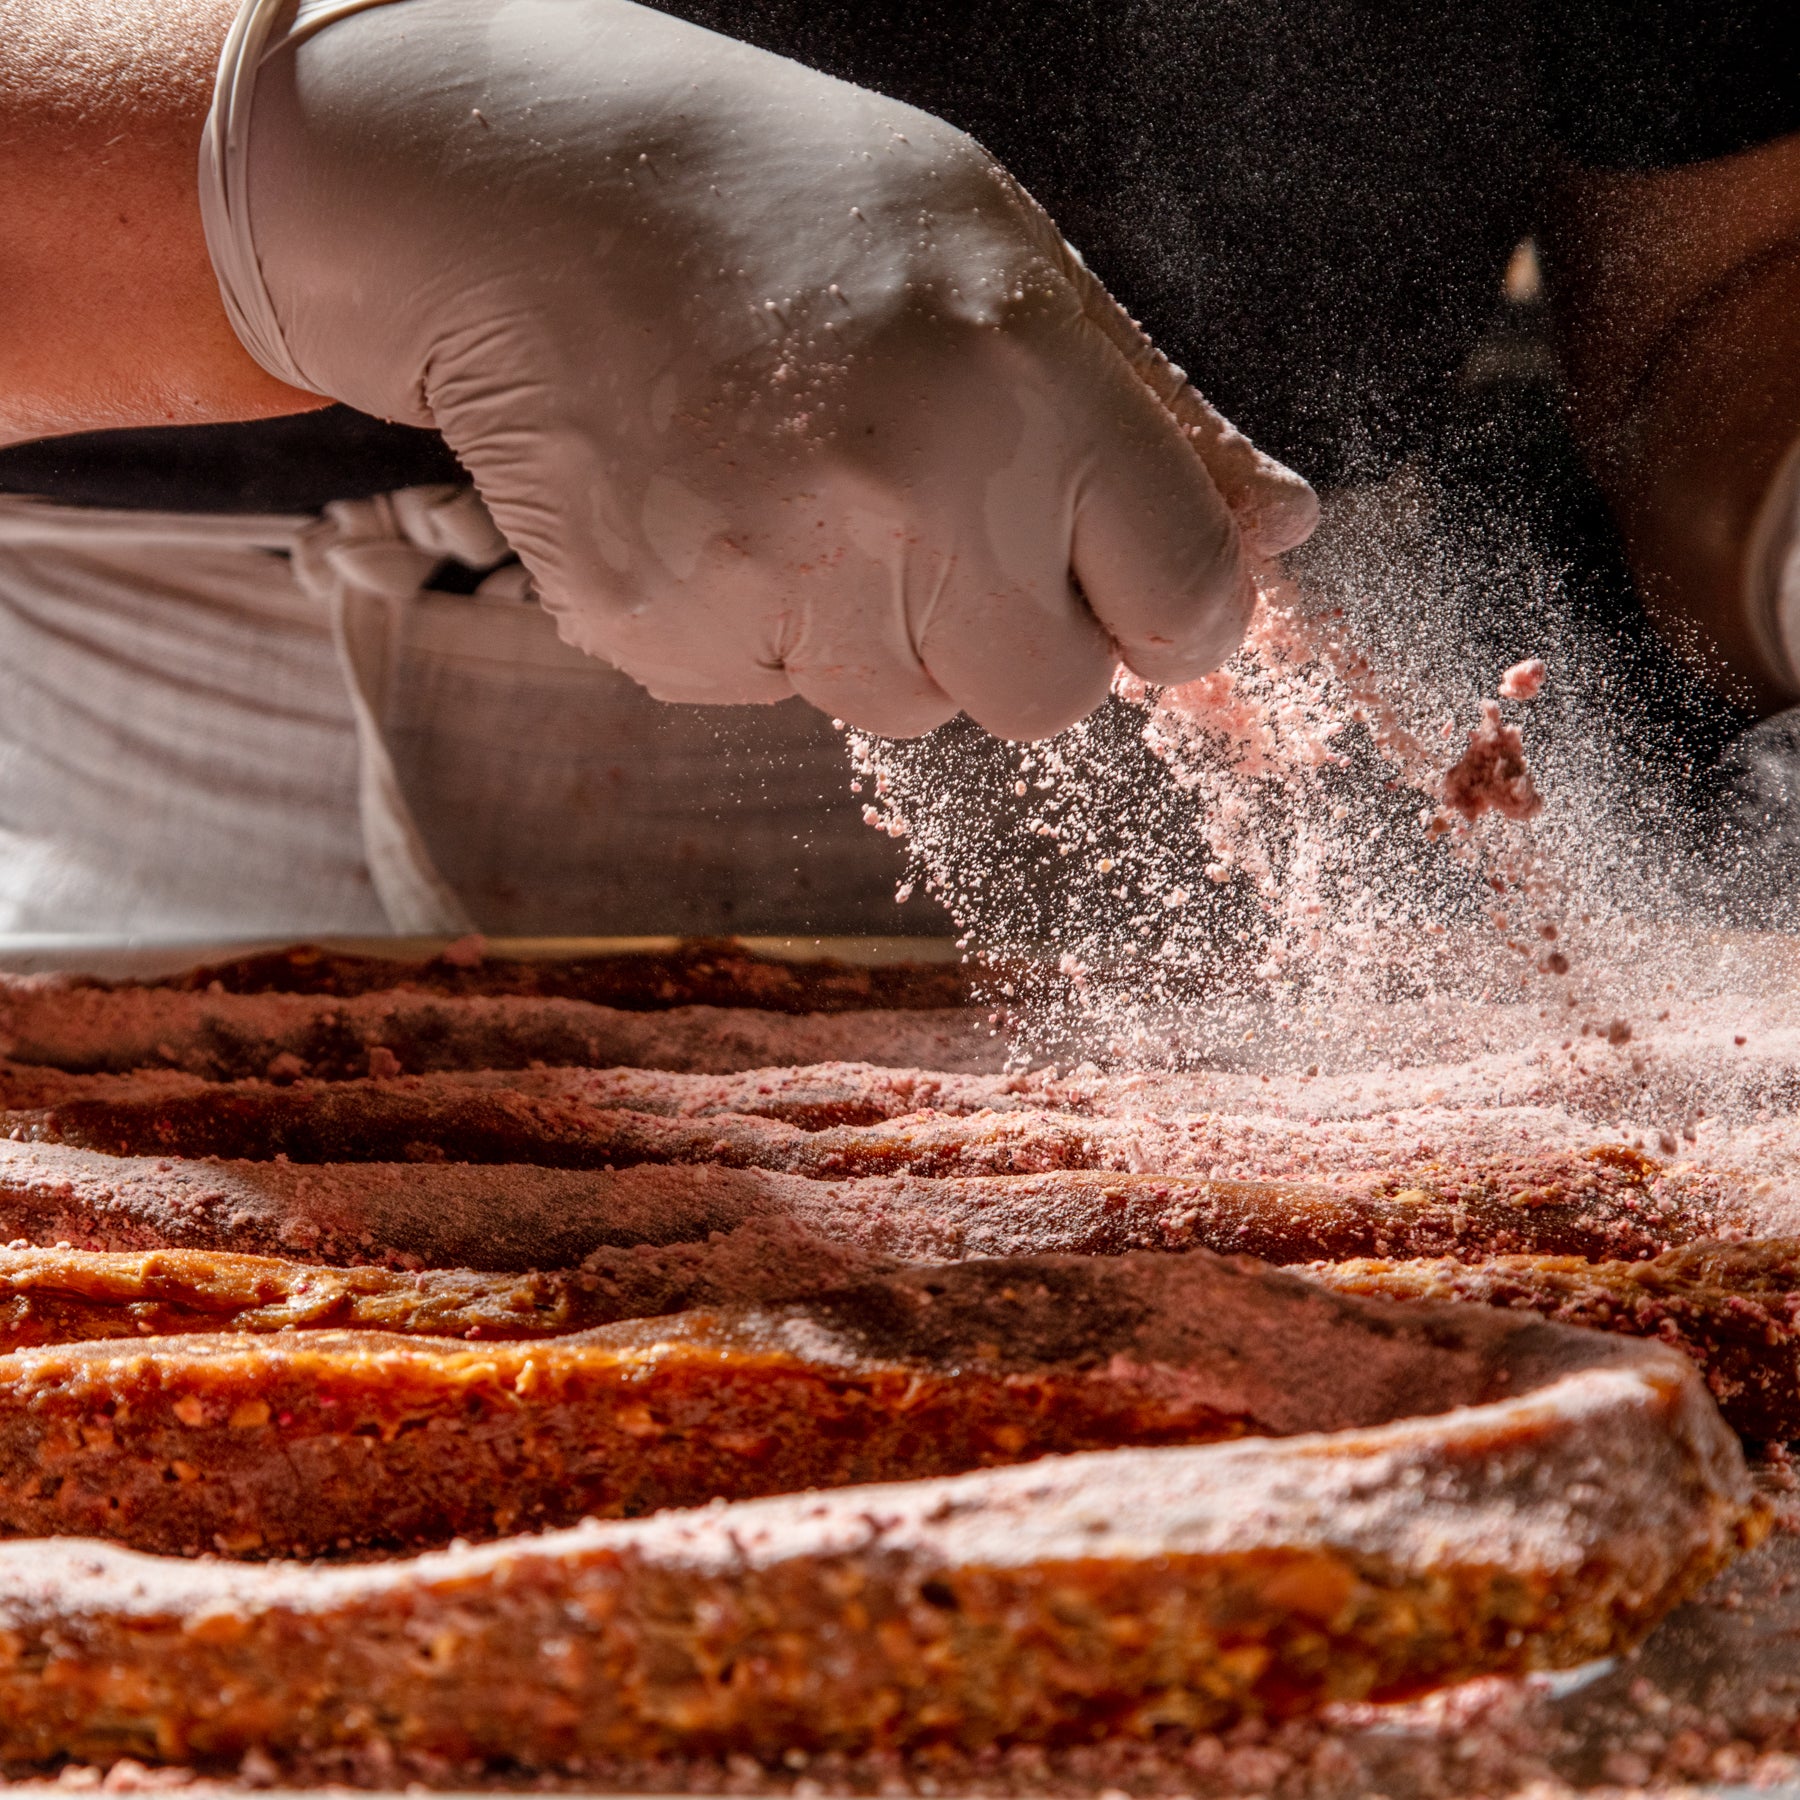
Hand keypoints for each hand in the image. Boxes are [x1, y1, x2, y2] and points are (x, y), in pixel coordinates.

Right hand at [205, 0, 1315, 737]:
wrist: (520, 187)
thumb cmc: (786, 203)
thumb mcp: (1003, 253)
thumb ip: (1153, 412)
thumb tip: (1284, 535)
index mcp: (1023, 387)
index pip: (1186, 610)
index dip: (1167, 605)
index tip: (1127, 574)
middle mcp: (906, 494)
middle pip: (1048, 698)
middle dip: (1017, 631)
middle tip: (935, 504)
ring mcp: (770, 578)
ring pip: (904, 707)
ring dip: (882, 628)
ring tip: (803, 479)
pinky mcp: (662, 635)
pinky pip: (775, 694)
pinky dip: (766, 628)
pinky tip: (720, 503)